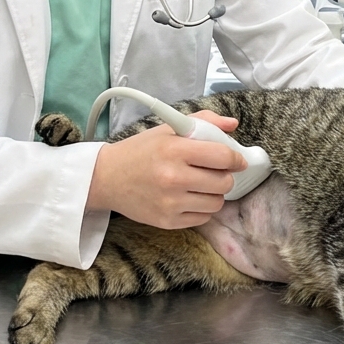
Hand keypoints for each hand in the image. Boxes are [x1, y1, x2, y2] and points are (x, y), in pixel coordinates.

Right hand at [86, 111, 244, 227]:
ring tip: (201, 184)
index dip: (236, 158)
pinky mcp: (167, 221)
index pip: (222, 156)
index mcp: (174, 149)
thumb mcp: (168, 129)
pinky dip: (202, 208)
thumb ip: (203, 121)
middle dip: (225, 175)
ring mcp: (170, 203)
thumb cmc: (141, 150)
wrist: (107, 178)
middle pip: (224, 182)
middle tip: (215, 171)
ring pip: (216, 203)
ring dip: (214, 193)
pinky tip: (190, 197)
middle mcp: (173, 177)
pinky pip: (203, 218)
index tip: (237, 159)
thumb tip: (233, 124)